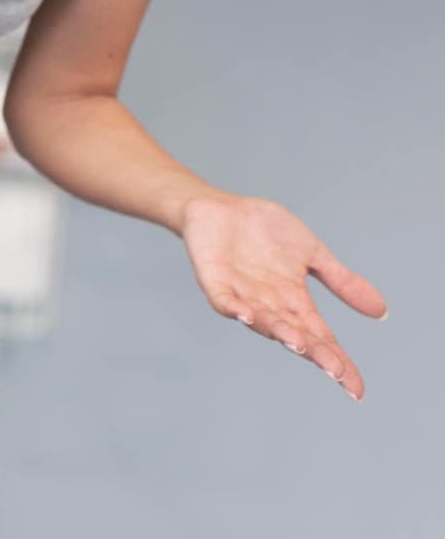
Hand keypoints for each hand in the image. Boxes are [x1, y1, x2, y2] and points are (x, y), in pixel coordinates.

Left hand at [181, 196, 386, 400]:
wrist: (222, 207)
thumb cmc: (266, 232)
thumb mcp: (313, 254)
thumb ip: (342, 282)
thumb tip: (382, 312)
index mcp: (295, 302)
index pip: (322, 338)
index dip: (338, 361)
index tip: (356, 389)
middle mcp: (270, 305)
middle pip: (296, 335)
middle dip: (314, 352)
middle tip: (333, 370)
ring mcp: (241, 294)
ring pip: (262, 321)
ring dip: (279, 332)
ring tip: (298, 343)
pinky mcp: (215, 279)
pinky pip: (222, 299)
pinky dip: (233, 308)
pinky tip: (245, 314)